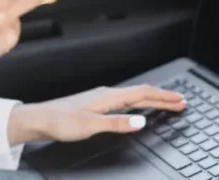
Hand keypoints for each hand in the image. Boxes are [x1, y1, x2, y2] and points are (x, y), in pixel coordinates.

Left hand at [7, 85, 186, 143]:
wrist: (38, 119)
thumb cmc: (60, 121)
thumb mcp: (90, 126)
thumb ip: (117, 123)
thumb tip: (141, 121)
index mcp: (108, 97)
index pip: (143, 94)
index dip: (163, 97)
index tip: (180, 100)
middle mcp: (106, 94)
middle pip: (141, 93)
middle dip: (162, 97)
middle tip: (181, 101)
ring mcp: (101, 99)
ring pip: (133, 97)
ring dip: (152, 100)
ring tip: (166, 103)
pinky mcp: (95, 105)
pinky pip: (125, 101)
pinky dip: (139, 103)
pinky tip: (137, 107)